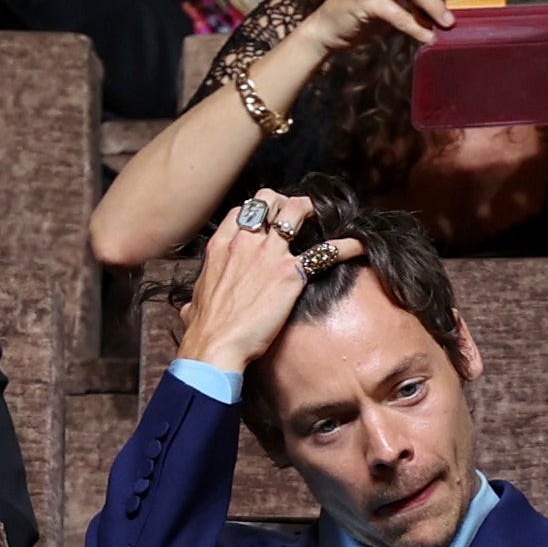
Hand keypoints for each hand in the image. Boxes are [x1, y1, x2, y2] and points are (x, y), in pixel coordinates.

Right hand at [177, 188, 364, 373]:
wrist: (216, 346)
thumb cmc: (204, 331)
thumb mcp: (194, 305)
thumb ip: (197, 299)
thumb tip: (190, 309)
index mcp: (221, 248)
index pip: (242, 210)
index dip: (258, 210)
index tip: (268, 219)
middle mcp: (245, 243)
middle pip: (268, 200)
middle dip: (284, 202)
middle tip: (296, 215)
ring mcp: (269, 255)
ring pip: (295, 211)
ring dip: (310, 210)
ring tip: (323, 216)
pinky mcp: (291, 273)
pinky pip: (325, 251)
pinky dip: (345, 246)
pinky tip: (357, 246)